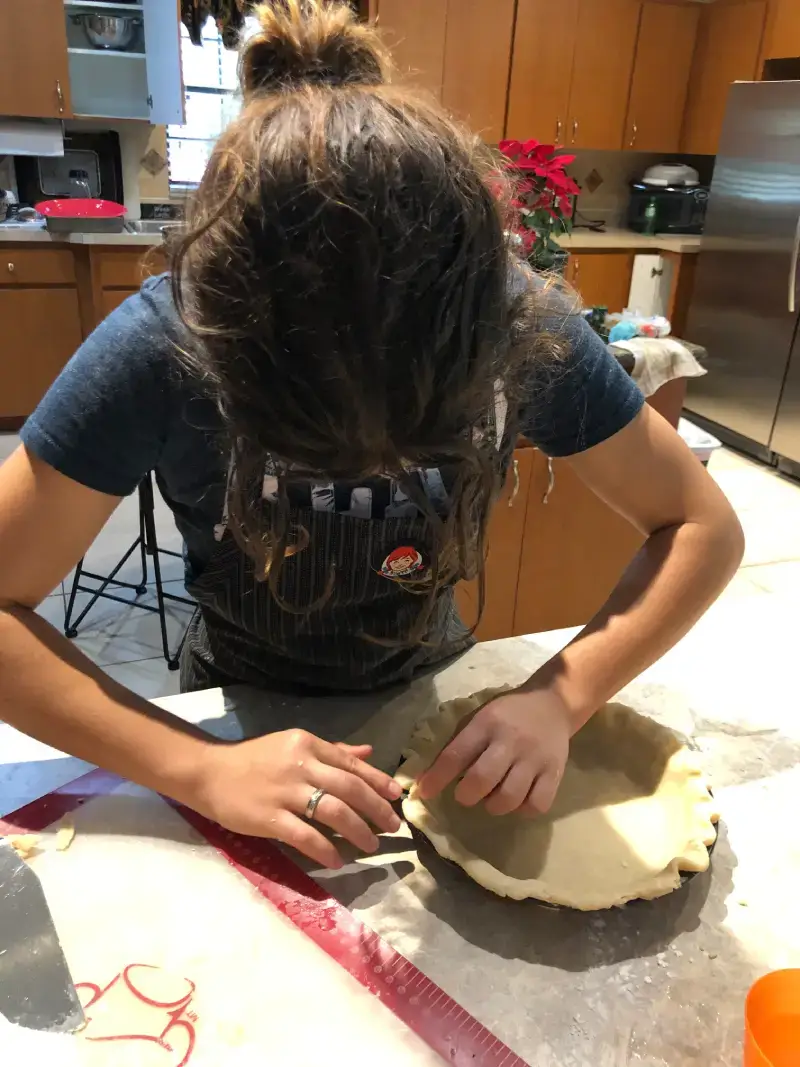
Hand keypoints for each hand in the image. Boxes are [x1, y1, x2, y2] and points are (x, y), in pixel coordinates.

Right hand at [193, 731, 402, 867]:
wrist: (208, 773)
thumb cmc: (254, 759)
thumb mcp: (293, 745)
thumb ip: (331, 751)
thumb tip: (368, 753)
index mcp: (307, 744)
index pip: (350, 764)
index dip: (377, 781)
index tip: (397, 796)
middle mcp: (300, 764)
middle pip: (349, 788)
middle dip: (376, 808)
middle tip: (392, 825)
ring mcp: (284, 792)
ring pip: (333, 812)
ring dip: (358, 830)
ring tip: (371, 844)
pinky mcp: (268, 818)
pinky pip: (305, 836)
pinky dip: (325, 849)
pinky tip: (337, 860)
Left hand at [416, 689, 570, 815]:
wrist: (553, 704)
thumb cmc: (508, 714)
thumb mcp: (480, 718)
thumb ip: (458, 745)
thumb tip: (426, 779)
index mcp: (487, 723)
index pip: (456, 754)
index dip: (437, 778)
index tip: (424, 793)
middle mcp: (511, 740)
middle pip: (483, 779)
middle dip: (466, 795)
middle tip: (465, 794)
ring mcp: (535, 758)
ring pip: (510, 797)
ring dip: (493, 806)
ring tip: (491, 799)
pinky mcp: (555, 772)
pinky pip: (537, 804)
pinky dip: (522, 810)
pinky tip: (517, 801)